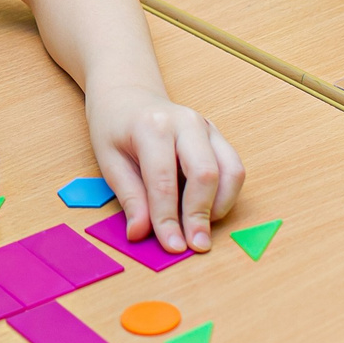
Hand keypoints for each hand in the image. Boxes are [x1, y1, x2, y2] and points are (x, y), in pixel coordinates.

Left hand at [85, 83, 243, 252]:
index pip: (164, 180)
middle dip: (201, 214)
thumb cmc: (115, 127)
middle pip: (205, 174)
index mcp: (151, 127)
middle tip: (195, 245)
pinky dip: (226, 195)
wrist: (129, 95)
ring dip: (219, 206)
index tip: (173, 246)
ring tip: (200, 227)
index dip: (169, 218)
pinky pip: (234, 168)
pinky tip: (208, 210)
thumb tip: (140, 234)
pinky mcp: (218, 136)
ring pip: (230, 171)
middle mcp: (185, 123)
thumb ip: (129, 197)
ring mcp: (207, 127)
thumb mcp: (109, 161)